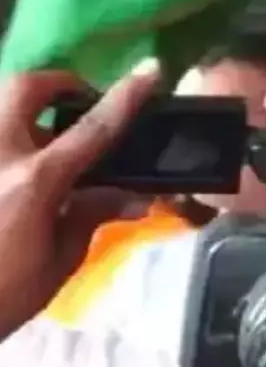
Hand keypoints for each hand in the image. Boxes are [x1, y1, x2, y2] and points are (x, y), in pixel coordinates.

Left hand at [0, 63, 160, 338]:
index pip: (91, 128)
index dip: (125, 96)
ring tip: (39, 136)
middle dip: (55, 83)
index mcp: (34, 182)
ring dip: (21, 110)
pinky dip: (5, 142)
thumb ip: (90, 216)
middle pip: (24, 88)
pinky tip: (13, 165)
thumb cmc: (0, 297)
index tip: (150, 69)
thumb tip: (134, 195)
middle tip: (75, 101)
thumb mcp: (56, 263)